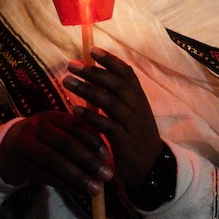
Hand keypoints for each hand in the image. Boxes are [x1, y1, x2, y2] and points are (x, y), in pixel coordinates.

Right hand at [0, 110, 110, 195]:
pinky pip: (46, 176)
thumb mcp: (57, 131)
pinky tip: (79, 192)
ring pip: (55, 162)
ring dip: (78, 177)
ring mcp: (26, 145)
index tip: (108, 156)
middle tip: (107, 175)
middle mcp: (37, 127)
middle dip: (89, 161)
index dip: (93, 141)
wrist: (6, 150)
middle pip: (66, 144)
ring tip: (96, 189)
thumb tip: (107, 154)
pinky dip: (65, 184)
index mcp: (52, 116)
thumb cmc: (42, 140)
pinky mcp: (20, 164)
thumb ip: (79, 136)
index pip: (75, 126)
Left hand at [62, 48, 161, 190]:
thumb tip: (97, 77)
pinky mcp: (125, 141)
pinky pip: (107, 125)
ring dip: (87, 89)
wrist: (152, 167)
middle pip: (116, 84)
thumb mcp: (132, 114)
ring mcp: (132, 124)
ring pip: (110, 101)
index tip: (93, 50)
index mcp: (140, 98)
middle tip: (72, 65)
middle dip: (93, 72)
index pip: (127, 73)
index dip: (110, 61)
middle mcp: (138, 108)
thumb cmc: (136, 137)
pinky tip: (75, 110)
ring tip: (67, 81)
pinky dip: (91, 116)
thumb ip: (118, 97)